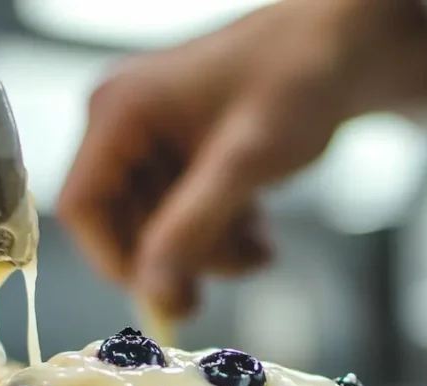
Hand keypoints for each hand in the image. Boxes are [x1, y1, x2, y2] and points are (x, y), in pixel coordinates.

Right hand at [58, 0, 426, 317]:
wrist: (344, 49)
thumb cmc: (293, 82)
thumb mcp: (241, 164)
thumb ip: (191, 228)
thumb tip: (153, 294)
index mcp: (119, 112)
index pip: (82, 206)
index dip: (115, 258)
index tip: (164, 292)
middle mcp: (123, 124)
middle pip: (124, 222)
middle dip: (181, 254)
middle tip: (235, 268)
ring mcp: (152, 140)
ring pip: (158, 227)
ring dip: (208, 249)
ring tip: (259, 248)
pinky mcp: (180, 154)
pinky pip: (182, 214)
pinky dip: (219, 233)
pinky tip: (258, 233)